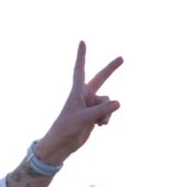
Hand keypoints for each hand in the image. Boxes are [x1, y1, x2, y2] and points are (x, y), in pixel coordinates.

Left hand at [36, 42, 122, 164]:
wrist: (63, 144)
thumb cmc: (66, 128)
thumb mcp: (84, 118)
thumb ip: (102, 110)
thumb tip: (119, 103)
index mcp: (77, 91)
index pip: (80, 69)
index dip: (81, 56)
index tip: (82, 42)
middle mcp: (85, 95)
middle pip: (101, 78)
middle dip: (111, 69)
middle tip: (122, 58)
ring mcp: (91, 105)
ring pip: (108, 102)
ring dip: (106, 112)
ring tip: (97, 122)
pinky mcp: (95, 115)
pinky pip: (108, 112)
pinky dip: (106, 119)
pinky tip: (99, 126)